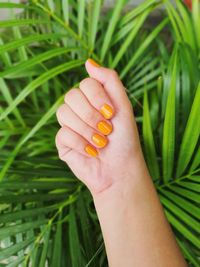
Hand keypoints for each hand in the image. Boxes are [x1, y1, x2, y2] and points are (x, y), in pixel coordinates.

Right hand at [56, 59, 147, 194]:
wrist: (121, 170)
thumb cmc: (125, 139)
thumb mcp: (123, 106)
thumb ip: (109, 80)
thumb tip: (88, 61)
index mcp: (94, 99)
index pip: (86, 83)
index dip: (98, 97)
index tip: (111, 113)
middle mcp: (80, 109)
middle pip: (71, 96)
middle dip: (92, 115)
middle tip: (106, 130)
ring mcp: (69, 125)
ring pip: (63, 113)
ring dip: (87, 130)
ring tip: (101, 143)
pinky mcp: (63, 142)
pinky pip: (63, 134)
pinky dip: (81, 144)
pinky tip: (91, 152)